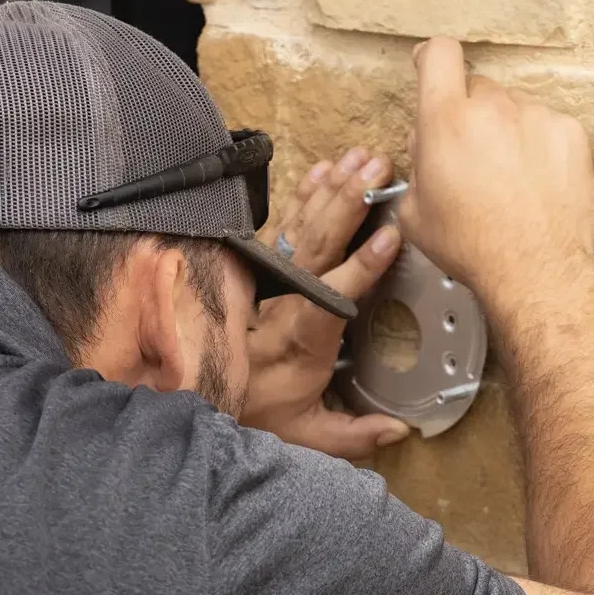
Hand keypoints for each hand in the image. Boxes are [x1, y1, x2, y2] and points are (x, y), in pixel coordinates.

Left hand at [242, 151, 411, 458]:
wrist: (192, 397)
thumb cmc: (257, 414)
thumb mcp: (307, 436)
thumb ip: (353, 435)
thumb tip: (401, 430)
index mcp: (300, 343)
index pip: (331, 300)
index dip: (360, 269)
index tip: (388, 237)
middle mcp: (283, 304)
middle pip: (315, 247)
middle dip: (349, 204)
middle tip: (380, 168)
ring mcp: (270, 282)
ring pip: (300, 227)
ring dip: (334, 189)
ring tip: (364, 158)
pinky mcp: (261, 268)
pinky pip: (282, 224)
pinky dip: (304, 194)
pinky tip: (325, 169)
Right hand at [396, 38, 593, 310]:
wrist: (534, 269)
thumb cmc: (473, 247)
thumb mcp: (415, 213)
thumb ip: (417, 165)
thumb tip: (426, 146)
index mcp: (445, 122)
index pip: (439, 55)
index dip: (433, 58)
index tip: (433, 67)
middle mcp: (492, 108)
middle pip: (478, 89)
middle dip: (472, 114)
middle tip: (474, 157)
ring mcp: (536, 116)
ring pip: (515, 109)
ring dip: (509, 133)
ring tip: (511, 180)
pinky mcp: (570, 132)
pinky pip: (548, 126)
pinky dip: (542, 147)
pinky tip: (537, 183)